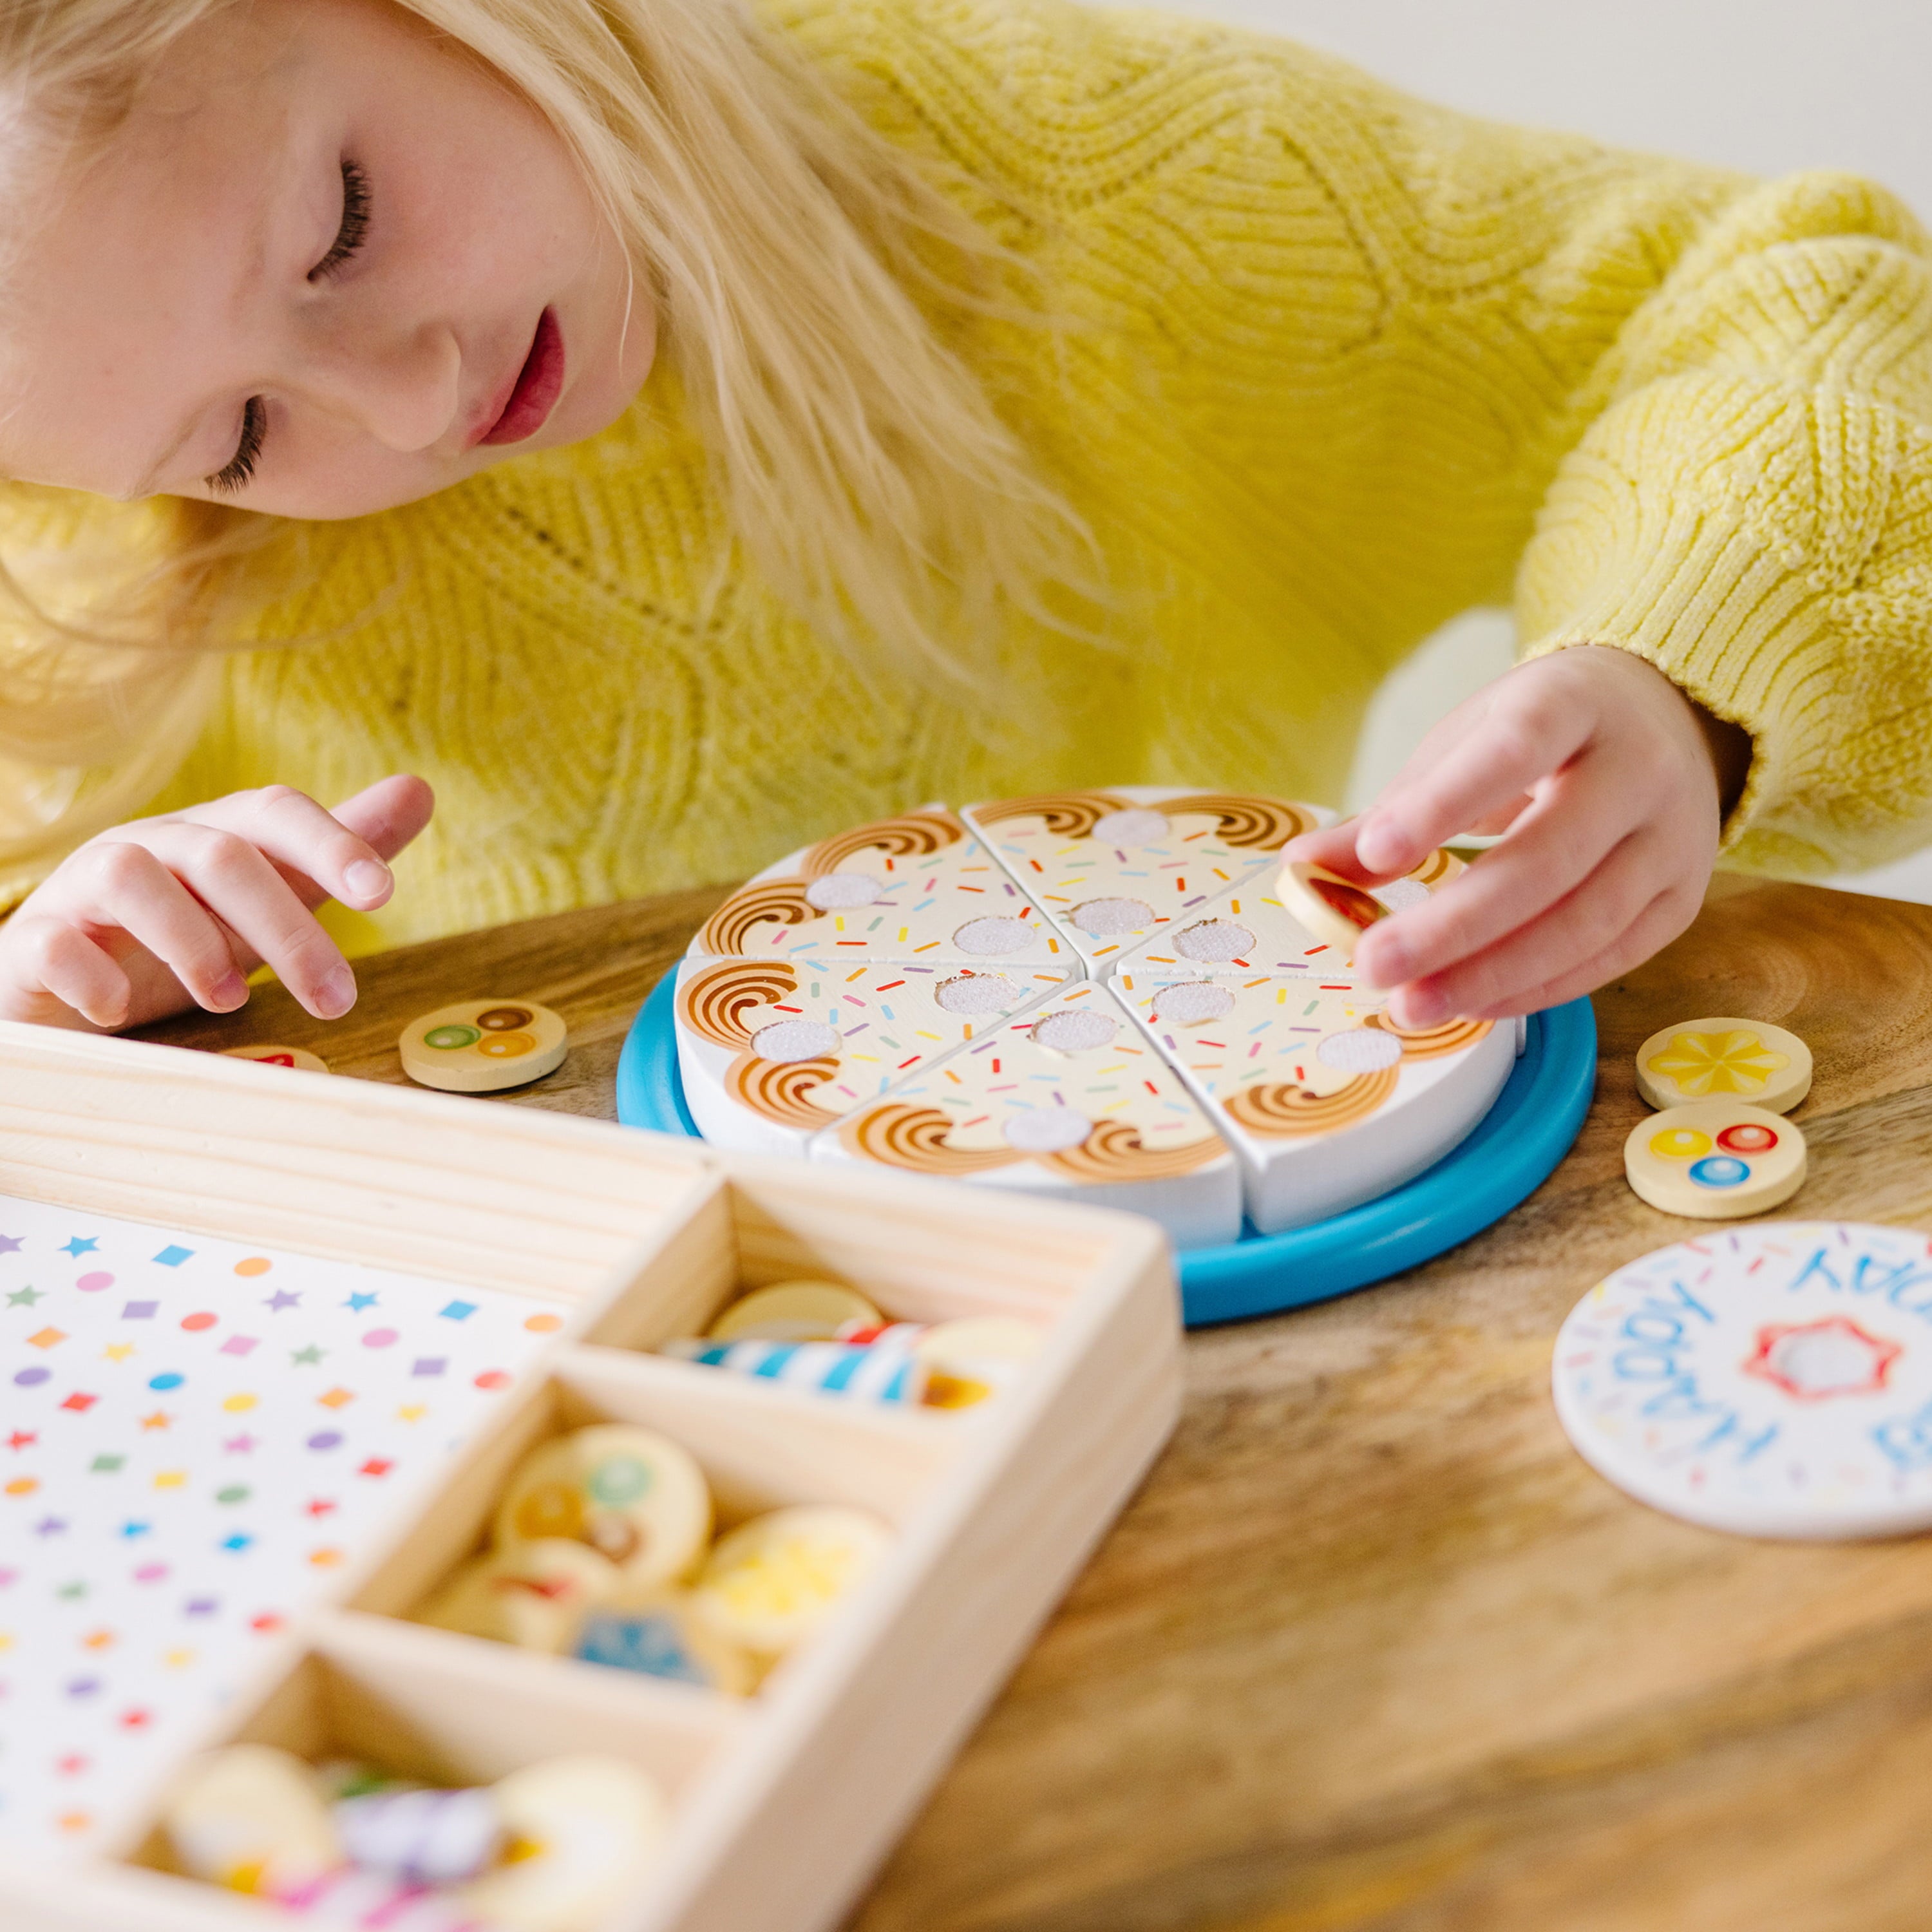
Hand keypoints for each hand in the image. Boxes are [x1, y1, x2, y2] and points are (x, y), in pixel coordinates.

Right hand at [0, 775, 435, 1031]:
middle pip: (219, 855)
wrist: (65, 981)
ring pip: (129, 876)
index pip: (274, 812)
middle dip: (286, 929)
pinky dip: (92, 976)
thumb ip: (339, 852)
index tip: (383, 896)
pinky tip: (123, 1011)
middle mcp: (149, 848)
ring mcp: (83, 891)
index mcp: (211, 836)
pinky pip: (51, 942)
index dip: (332, 845)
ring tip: (232, 1001)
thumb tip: (419, 790)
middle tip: (336, 999)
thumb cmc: (186, 933)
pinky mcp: (34, 944)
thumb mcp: (272, 895)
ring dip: (191, 941)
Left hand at [1283, 647, 1749, 1024]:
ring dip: (1491, 974)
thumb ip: (1393, 808)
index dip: (1445, 804)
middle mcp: (1640, 769)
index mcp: (1576, 704)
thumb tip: (1305, 867)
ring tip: (1411, 1003)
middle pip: (1550, 857)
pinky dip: (1535, 988)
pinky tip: (1471, 1004)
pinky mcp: (1681, 900)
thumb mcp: (1465, 742)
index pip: (1515, 748)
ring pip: (1584, 921)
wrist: (1665, 720)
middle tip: (1375, 965)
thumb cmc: (1540, 733)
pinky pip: (1608, 957)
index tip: (1376, 855)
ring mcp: (1673, 838)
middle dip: (1456, 924)